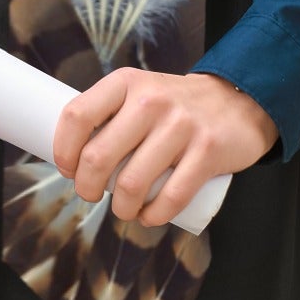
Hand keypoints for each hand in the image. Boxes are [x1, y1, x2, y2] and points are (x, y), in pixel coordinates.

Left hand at [51, 69, 278, 227]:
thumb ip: (110, 112)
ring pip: (132, 183)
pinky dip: (153, 216)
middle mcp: (149, 100)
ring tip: (122, 208)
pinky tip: (148, 216)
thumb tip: (73, 151)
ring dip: (120, 208)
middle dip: (86, 187)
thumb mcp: (138, 90)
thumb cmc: (174, 104)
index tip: (67, 168)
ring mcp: (180, 126)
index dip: (63, 149)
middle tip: (90, 194)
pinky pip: (171, 197)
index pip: (77, 115)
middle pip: (98, 156)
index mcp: (125, 82)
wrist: (236, 101)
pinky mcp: (207, 152)